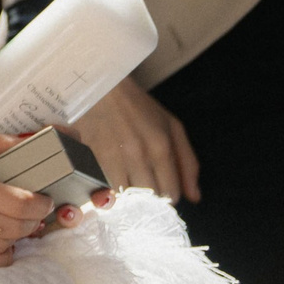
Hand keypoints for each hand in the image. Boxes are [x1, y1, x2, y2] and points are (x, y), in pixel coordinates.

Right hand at [0, 135, 57, 269]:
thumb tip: (24, 141)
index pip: (16, 202)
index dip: (39, 203)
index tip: (45, 197)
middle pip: (15, 226)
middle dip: (35, 219)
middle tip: (38, 209)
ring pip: (3, 244)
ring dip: (20, 235)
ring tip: (22, 222)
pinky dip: (0, 256)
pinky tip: (4, 244)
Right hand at [66, 75, 200, 203]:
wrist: (98, 86)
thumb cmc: (137, 105)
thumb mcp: (171, 126)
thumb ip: (187, 162)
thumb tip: (194, 197)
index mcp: (162, 147)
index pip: (170, 193)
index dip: (167, 197)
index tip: (161, 192)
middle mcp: (138, 155)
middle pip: (147, 198)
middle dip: (148, 198)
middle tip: (143, 188)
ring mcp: (112, 156)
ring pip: (123, 196)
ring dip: (125, 194)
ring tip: (125, 184)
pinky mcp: (89, 156)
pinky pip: (100, 186)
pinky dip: (106, 188)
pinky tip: (107, 179)